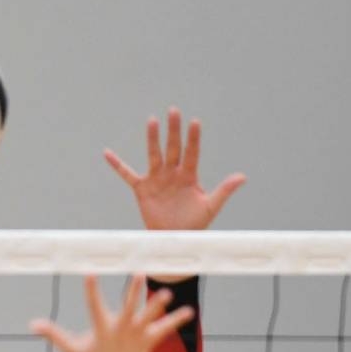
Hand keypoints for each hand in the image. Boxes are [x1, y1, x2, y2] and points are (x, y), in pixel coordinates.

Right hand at [30, 275, 193, 351]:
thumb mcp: (71, 350)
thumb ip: (53, 335)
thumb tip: (32, 324)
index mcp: (102, 331)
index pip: (94, 307)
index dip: (91, 290)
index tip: (90, 272)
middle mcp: (121, 332)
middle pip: (129, 309)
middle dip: (134, 292)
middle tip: (139, 273)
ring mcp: (137, 338)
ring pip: (150, 319)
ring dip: (159, 305)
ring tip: (167, 292)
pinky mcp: (149, 344)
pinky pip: (165, 331)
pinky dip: (177, 321)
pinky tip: (191, 311)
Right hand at [104, 107, 245, 231]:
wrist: (175, 240)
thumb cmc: (194, 224)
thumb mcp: (211, 207)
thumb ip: (224, 190)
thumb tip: (243, 177)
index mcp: (190, 176)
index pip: (192, 153)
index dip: (193, 139)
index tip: (195, 122)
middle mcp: (173, 173)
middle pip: (173, 148)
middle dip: (174, 131)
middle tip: (174, 111)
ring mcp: (157, 179)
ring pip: (154, 155)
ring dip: (153, 139)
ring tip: (153, 121)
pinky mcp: (142, 189)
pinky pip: (127, 175)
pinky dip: (117, 165)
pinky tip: (107, 153)